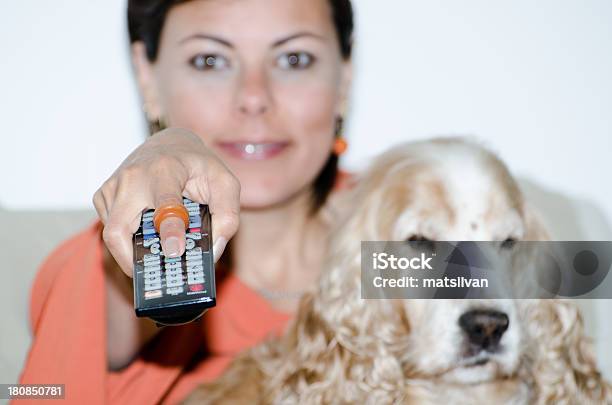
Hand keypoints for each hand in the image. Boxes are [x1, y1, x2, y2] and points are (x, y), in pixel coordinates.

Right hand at [93, 128, 239, 276]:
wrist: (170, 144)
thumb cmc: (199, 166)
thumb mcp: (225, 184)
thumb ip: (227, 217)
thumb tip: (212, 251)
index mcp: (165, 170)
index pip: (164, 205)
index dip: (169, 231)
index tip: (175, 252)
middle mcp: (132, 177)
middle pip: (119, 231)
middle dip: (133, 261)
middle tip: (157, 279)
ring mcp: (112, 186)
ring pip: (114, 236)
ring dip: (134, 252)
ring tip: (158, 256)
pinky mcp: (103, 196)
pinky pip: (111, 230)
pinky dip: (128, 242)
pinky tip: (148, 237)